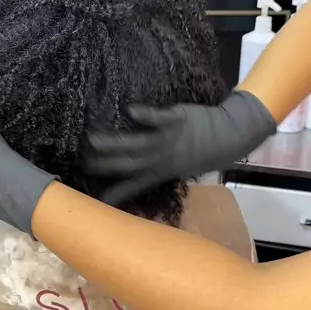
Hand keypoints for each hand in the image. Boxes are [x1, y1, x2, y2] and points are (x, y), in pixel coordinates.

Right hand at [85, 91, 275, 203]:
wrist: (228, 136)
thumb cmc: (200, 151)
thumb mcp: (178, 166)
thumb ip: (157, 168)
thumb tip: (135, 170)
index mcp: (160, 172)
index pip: (133, 187)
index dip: (115, 194)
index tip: (94, 199)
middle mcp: (160, 159)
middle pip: (128, 165)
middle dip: (105, 165)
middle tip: (82, 163)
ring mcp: (166, 140)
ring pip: (135, 144)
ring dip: (113, 143)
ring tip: (91, 139)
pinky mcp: (175, 120)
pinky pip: (156, 118)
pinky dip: (143, 115)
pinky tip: (128, 110)